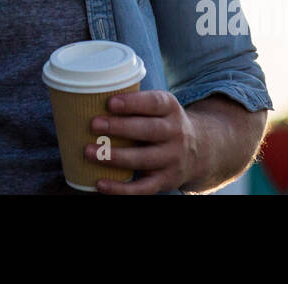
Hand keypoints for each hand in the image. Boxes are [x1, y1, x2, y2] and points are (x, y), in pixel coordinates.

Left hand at [86, 90, 201, 193]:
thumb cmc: (162, 123)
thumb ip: (134, 103)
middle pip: (148, 130)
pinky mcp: (166, 180)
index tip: (110, 103)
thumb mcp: (158, 107)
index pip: (154, 103)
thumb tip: (89, 98)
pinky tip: (101, 184)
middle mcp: (175, 133)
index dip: (132, 103)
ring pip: (144, 159)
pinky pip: (144, 188)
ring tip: (89, 152)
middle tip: (93, 125)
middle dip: (120, 128)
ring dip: (115, 156)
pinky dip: (122, 189)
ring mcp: (172, 158)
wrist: (198, 150)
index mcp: (170, 108)